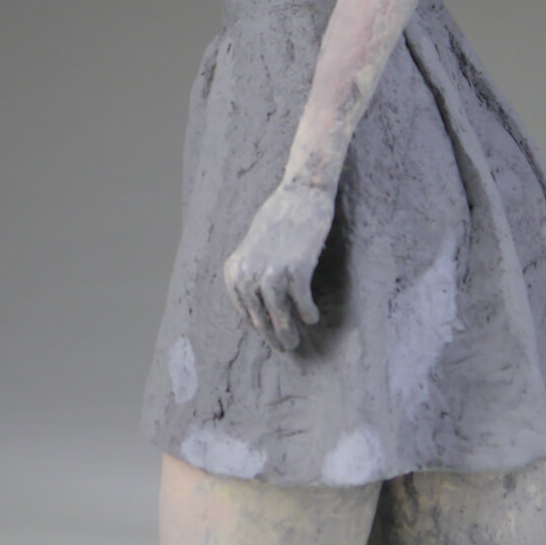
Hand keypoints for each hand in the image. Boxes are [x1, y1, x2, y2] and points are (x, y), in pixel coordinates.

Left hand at [224, 181, 334, 351]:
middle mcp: (248, 274)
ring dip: (287, 332)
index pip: (244, 311)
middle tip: (284, 348)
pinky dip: (307, 312)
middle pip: (260, 317)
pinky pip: (301, 302)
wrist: (299, 196)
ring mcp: (271, 273)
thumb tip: (261, 309)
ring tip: (294, 342)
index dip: (258, 327)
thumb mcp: (252, 249)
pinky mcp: (296, 270)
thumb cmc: (278, 221)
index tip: (268, 337)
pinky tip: (311, 317)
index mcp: (234, 270)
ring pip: (279, 315)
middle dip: (272, 336)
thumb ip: (252, 275)